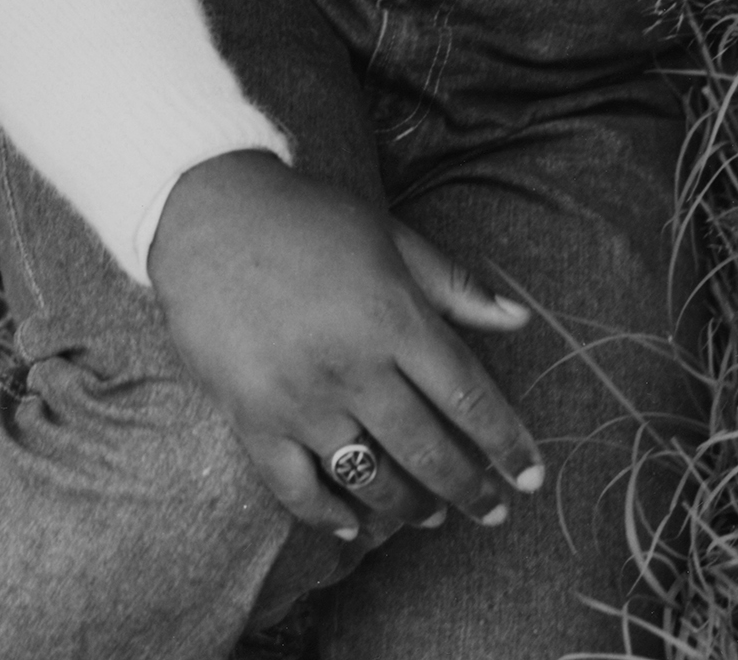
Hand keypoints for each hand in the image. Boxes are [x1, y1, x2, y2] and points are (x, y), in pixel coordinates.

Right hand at [147, 149, 545, 541]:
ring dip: (408, 506)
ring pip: (368, 476)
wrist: (207, 212)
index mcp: (393, 315)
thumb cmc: (307, 217)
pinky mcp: (252, 417)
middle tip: (492, 509)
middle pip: (427, 447)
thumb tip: (519, 319)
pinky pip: (296, 488)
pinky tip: (352, 526)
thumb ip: (453, 286)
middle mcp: (353, 365)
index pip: (468, 395)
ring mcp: (300, 397)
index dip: (505, 441)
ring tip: (431, 516)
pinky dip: (328, 516)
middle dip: (469, 487)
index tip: (530, 474)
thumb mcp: (389, 235)